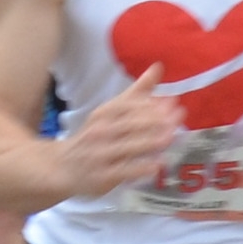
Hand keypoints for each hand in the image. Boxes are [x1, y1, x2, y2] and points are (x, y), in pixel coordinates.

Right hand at [61, 72, 179, 201]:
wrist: (64, 167)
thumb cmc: (95, 136)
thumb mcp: (111, 112)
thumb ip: (137, 92)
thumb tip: (158, 67)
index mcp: (104, 114)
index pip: (126, 105)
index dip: (149, 103)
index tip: (173, 101)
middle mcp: (100, 132)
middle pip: (128, 124)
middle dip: (154, 120)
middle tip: (179, 116)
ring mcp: (100, 154)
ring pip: (127, 146)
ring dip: (150, 141)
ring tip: (171, 136)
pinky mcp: (102, 176)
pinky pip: (123, 171)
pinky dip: (140, 168)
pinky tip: (157, 164)